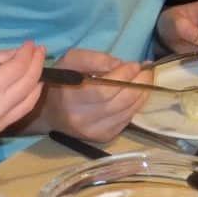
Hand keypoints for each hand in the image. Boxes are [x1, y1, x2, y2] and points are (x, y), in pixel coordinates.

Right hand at [0, 42, 45, 148]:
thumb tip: (17, 53)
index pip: (18, 67)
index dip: (28, 53)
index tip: (31, 43)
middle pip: (29, 82)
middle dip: (37, 64)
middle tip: (40, 50)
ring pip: (30, 100)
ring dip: (38, 81)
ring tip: (38, 66)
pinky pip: (21, 111)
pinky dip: (30, 97)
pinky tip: (30, 85)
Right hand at [33, 49, 151, 142]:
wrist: (49, 111)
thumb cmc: (61, 81)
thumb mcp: (70, 60)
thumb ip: (94, 59)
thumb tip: (120, 64)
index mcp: (71, 99)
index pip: (104, 91)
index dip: (123, 77)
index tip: (135, 64)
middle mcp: (83, 120)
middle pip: (120, 103)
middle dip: (139, 84)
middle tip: (147, 70)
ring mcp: (94, 132)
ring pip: (127, 112)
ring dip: (141, 94)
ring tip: (146, 79)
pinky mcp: (102, 137)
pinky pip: (126, 120)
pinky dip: (135, 106)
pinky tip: (137, 93)